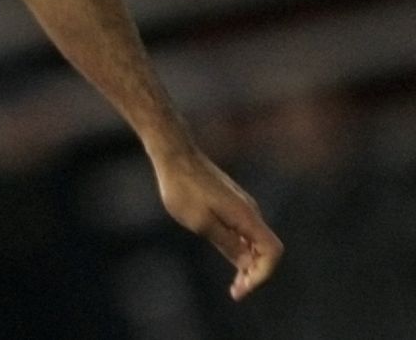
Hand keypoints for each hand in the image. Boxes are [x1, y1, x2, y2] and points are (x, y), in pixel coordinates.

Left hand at [155, 149, 282, 299]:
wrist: (174, 154)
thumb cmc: (182, 187)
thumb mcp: (200, 221)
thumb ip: (227, 243)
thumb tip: (248, 262)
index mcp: (246, 216)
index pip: (272, 252)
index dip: (262, 274)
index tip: (241, 288)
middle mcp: (250, 211)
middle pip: (266, 249)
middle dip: (255, 274)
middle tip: (236, 292)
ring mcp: (241, 206)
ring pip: (255, 241)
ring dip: (248, 263)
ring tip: (235, 284)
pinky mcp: (231, 203)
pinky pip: (244, 232)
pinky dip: (241, 249)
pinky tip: (229, 258)